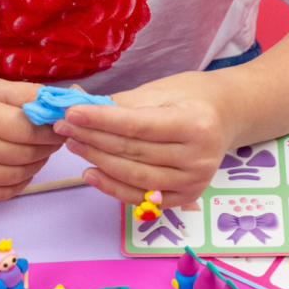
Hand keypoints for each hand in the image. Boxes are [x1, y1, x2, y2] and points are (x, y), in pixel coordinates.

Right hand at [0, 75, 63, 201]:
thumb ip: (24, 95)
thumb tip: (64, 102)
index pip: (27, 129)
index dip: (51, 129)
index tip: (61, 124)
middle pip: (24, 154)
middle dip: (47, 147)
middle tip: (53, 137)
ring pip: (17, 176)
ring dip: (36, 164)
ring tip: (36, 150)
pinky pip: (1, 194)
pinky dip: (19, 183)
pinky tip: (20, 167)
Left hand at [53, 72, 235, 207]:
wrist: (224, 117)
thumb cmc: (189, 99)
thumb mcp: (159, 92)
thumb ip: (118, 103)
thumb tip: (74, 101)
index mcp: (195, 124)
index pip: (136, 125)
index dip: (100, 120)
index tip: (71, 113)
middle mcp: (198, 157)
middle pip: (132, 151)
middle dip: (92, 139)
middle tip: (64, 128)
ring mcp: (193, 182)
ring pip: (133, 175)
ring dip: (97, 161)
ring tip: (73, 145)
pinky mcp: (185, 197)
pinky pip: (140, 196)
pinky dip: (112, 187)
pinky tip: (90, 173)